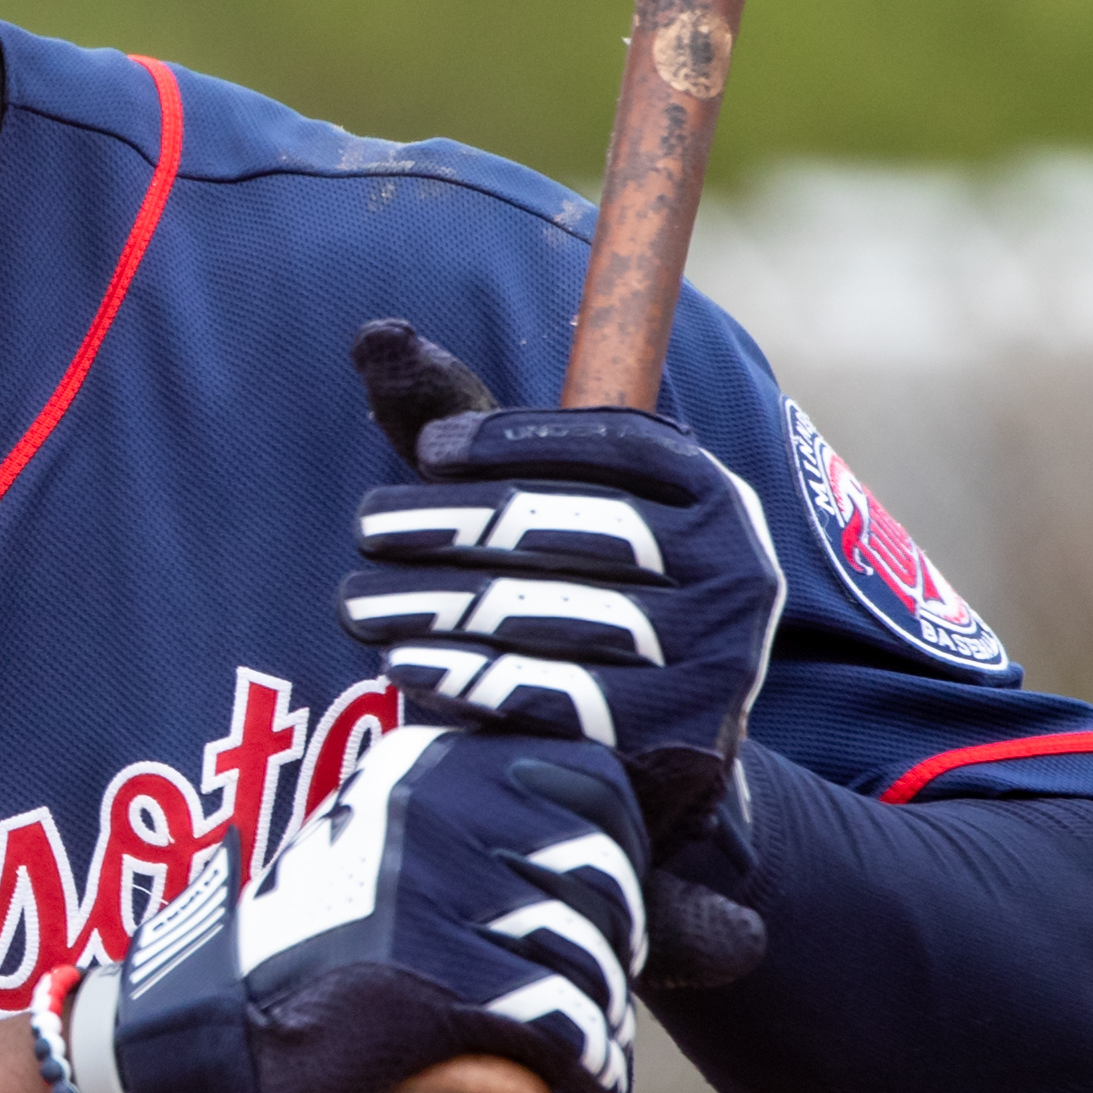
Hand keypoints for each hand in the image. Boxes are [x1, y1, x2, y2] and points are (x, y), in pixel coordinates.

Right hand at [55, 723, 648, 1092]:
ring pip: (591, 961)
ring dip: (592, 1022)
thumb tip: (751, 940)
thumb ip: (579, 894)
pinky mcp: (423, 986)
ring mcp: (424, 893)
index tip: (560, 925)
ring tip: (551, 1049)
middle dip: (606, 959)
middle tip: (553, 1004)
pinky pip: (560, 1032)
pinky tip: (548, 1086)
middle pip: (609, 883)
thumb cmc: (341, 967)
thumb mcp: (450, 895)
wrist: (211, 1044)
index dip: (614, 877)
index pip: (606, 794)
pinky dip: (576, 1073)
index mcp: (437, 762)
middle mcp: (432, 808)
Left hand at [340, 319, 782, 847]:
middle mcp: (733, 567)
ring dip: (442, 606)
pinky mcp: (675, 737)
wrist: (660, 757)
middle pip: (576, 527)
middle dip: (456, 523)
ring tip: (358, 604)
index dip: (518, 440)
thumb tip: (376, 335)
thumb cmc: (578, 604)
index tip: (427, 451)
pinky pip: (559, 698)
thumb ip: (468, 434)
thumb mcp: (541, 513)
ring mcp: (713, 657)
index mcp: (711, 498)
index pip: (620, 445)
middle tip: (367, 527)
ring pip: (557, 615)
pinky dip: (471, 679)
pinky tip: (403, 667)